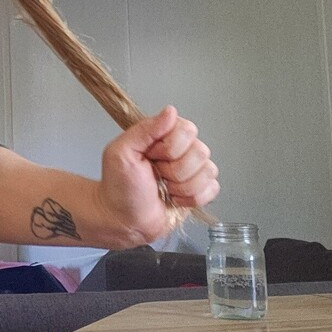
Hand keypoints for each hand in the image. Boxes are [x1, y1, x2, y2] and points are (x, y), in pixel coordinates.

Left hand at [98, 105, 219, 245]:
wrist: (124, 219)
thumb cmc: (119, 186)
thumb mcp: (122, 153)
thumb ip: (145, 129)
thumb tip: (170, 111)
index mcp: (163, 134)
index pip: (187, 130)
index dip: (169, 148)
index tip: (150, 157)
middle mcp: (181, 149)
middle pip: (200, 152)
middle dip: (174, 170)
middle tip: (155, 175)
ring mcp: (192, 169)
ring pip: (208, 171)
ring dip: (182, 187)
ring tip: (164, 188)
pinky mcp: (200, 189)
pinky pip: (212, 189)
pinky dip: (191, 199)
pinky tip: (175, 199)